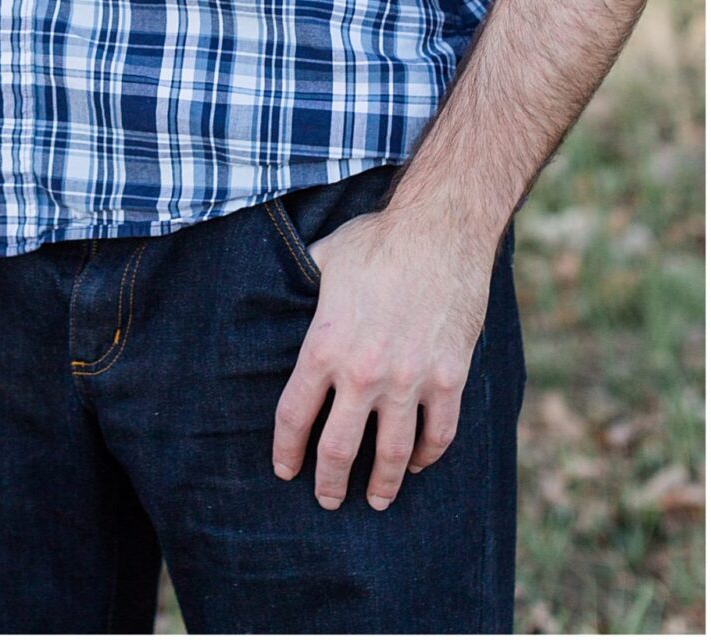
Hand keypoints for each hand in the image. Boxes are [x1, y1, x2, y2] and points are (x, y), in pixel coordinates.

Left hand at [271, 206, 494, 510]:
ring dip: (382, 485)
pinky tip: (420, 463)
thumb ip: (304, 287)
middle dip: (329, 483)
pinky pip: (438, 434)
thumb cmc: (377, 240)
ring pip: (393, 455)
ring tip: (375, 500)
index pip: (294, 417)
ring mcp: (409, 379)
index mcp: (324, 345)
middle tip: (327, 500)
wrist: (440, 230)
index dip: (286, 451)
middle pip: (339, 450)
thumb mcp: (324, 259)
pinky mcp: (448, 378)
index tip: (284, 470)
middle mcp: (362, 373)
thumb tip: (283, 293)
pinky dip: (429, 456)